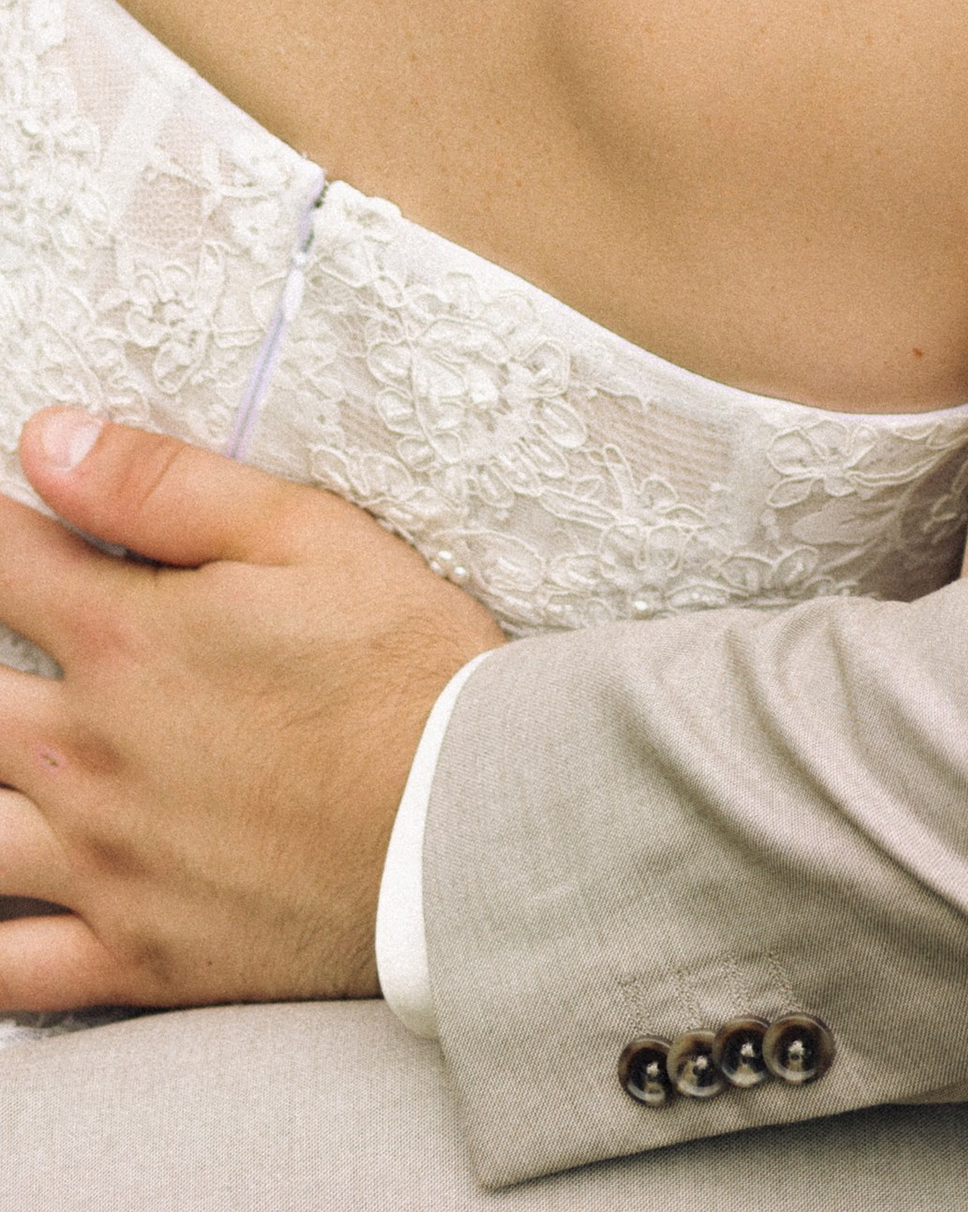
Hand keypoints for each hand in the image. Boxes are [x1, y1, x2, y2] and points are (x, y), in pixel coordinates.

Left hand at [0, 409, 504, 1010]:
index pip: (0, 564)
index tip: (2, 537)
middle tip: (18, 655)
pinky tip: (0, 900)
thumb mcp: (308, 535)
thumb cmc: (405, 671)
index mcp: (126, 639)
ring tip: (12, 758)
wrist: (473, 825)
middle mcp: (89, 753)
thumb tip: (46, 440)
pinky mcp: (135, 956)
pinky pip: (8, 973)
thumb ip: (163, 485)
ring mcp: (104, 862)